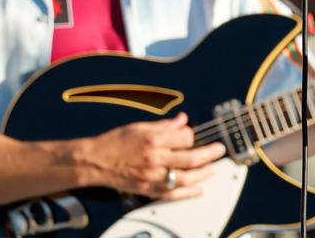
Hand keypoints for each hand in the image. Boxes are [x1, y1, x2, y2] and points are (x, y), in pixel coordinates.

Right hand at [82, 112, 225, 199]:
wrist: (94, 161)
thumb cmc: (114, 142)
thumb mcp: (139, 126)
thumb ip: (164, 125)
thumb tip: (182, 120)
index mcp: (153, 140)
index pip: (184, 137)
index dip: (192, 135)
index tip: (193, 134)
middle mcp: (154, 159)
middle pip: (190, 159)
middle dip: (209, 154)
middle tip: (219, 150)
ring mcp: (151, 176)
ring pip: (184, 179)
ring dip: (203, 174)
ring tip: (214, 169)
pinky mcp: (147, 189)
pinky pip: (172, 194)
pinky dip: (188, 193)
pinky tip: (199, 190)